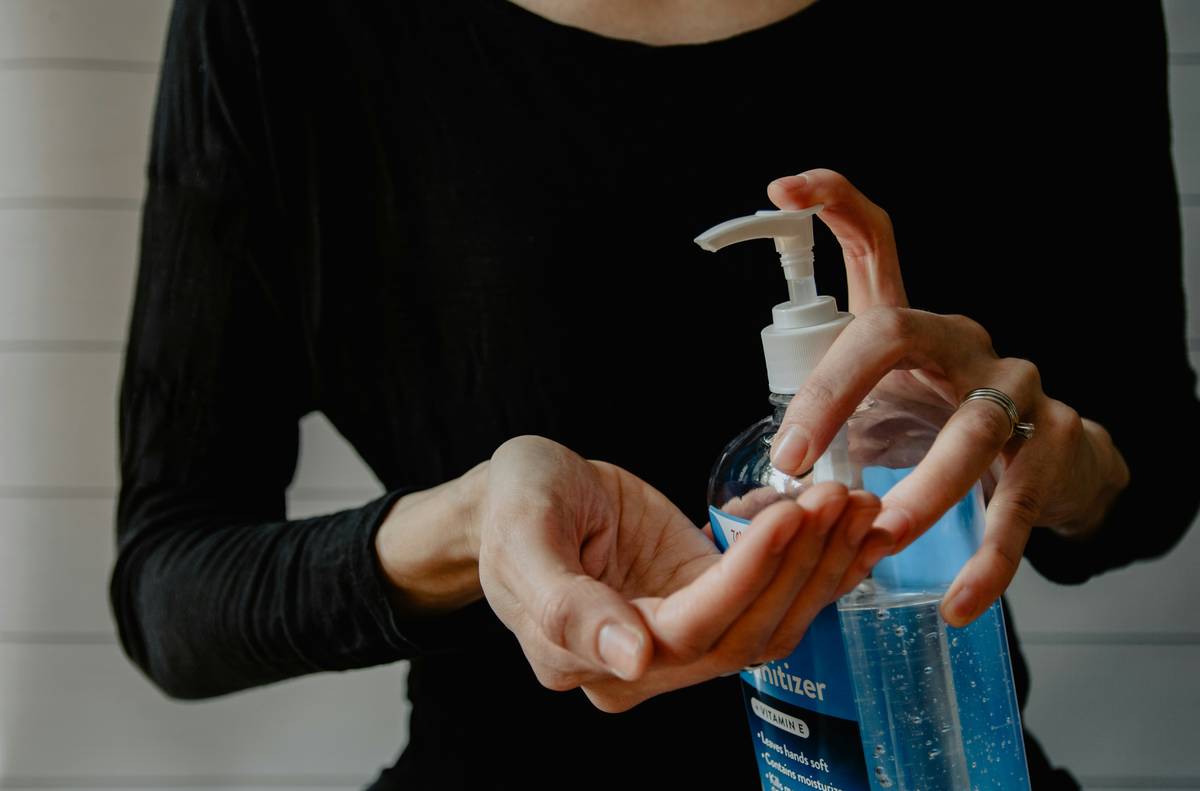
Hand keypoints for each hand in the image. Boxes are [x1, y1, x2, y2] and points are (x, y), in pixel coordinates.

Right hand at [475, 435, 881, 711]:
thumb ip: (565, 605)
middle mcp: (644, 664)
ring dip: (821, 566)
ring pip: (769, 621)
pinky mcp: (702, 601)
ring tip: (857, 504)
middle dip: (800, 564)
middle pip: (743, 631)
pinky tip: (855, 530)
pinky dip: (817, 566)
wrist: (515, 500)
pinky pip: (770, 597)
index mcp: (590, 658)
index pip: (690, 630)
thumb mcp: (523, 538)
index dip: (747, 576)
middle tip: (838, 496)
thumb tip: (630, 659)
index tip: (790, 514)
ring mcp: (679, 635)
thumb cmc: (509, 511)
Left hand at [765, 169, 1129, 626]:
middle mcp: (962, 342)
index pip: (877, 244)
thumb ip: (818, 442)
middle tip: (795, 464)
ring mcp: (1015, 388)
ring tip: (880, 537)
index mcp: (910, 326)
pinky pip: (1016, 508)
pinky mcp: (1054, 447)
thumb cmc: (940, 425)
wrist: (1052, 459)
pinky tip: (956, 600)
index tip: (781, 186)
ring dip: (920, 491)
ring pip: (969, 432)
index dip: (833, 205)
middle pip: (895, 333)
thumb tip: (746, 500)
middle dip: (836, 396)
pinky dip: (987, 562)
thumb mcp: (880, 412)